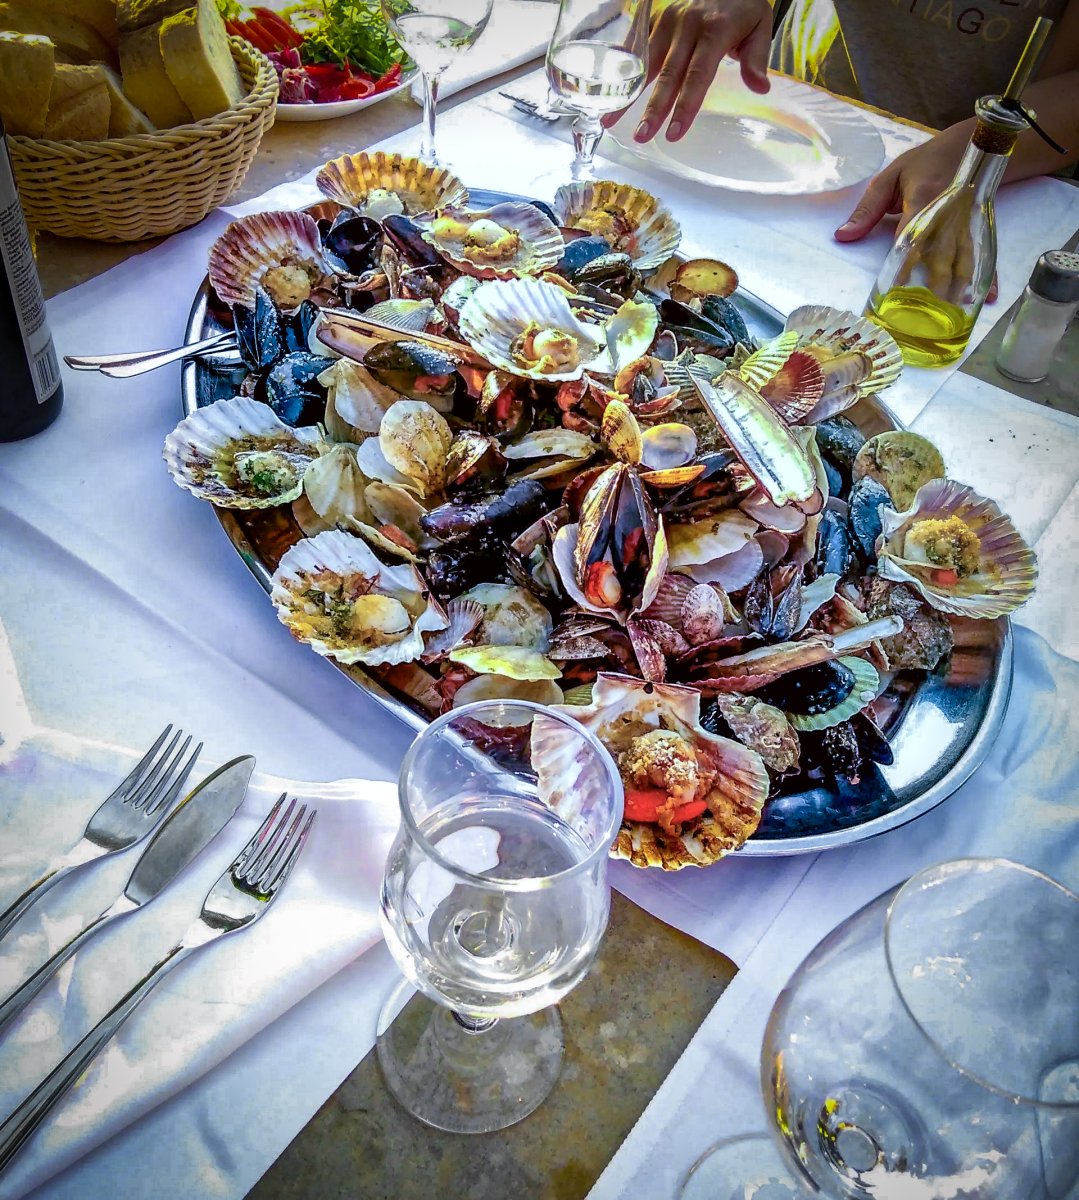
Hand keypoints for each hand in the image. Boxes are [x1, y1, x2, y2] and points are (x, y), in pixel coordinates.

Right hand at [621, 0, 771, 142]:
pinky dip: (622, 70)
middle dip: (654, 108)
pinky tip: (609, 93)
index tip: (674, 133)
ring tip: (611, 120)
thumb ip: (756, 58)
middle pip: (668, 74)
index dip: (685, 106)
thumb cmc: (741, 7)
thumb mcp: (759, 25)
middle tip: (642, 136)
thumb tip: (760, 88)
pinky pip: (635, 47)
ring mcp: (666, 20)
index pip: (698, 75)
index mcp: (714, 30)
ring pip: (645, 63)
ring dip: (628, 94)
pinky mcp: (653, 18)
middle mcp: (686, 25)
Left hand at [834, 130, 997, 301]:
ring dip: (960, 285)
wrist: (969, 146)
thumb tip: (842, 236)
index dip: (906, 259)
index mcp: (922, 199)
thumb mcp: (889, 177)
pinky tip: (988, 297)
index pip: (911, 234)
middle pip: (941, 252)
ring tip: (956, 310)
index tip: (899, 284)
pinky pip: (979, 255)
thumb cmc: (923, 164)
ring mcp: (964, 224)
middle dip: (936, 281)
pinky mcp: (975, 230)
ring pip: (962, 258)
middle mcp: (946, 215)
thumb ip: (866, 209)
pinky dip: (985, 276)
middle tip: (929, 310)